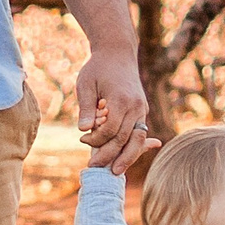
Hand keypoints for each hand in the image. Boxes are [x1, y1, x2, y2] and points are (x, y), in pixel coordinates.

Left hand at [76, 48, 150, 173]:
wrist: (118, 53)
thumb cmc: (98, 68)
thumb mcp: (86, 84)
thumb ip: (86, 108)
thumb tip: (84, 131)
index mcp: (121, 100)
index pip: (110, 130)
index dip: (96, 140)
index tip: (82, 140)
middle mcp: (136, 106)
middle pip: (126, 139)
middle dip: (111, 156)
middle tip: (95, 167)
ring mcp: (142, 109)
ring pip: (137, 139)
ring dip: (127, 157)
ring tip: (115, 171)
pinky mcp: (142, 110)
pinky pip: (139, 132)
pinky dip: (135, 146)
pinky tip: (131, 157)